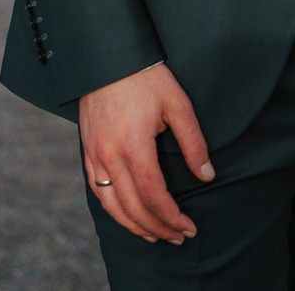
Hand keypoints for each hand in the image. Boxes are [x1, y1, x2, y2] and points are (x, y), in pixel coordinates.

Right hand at [79, 63, 213, 244]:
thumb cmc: (147, 77)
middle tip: (178, 237)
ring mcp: (95, 154)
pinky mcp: (87, 150)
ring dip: (134, 225)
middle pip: (133, 207)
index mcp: (134, 145)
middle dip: (157, 227)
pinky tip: (127, 214)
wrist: (108, 57)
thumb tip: (207, 175)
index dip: (172, 217)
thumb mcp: (178, 104)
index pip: (153, 195)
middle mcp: (110, 155)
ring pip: (112, 205)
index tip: (188, 227)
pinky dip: (113, 209)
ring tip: (155, 235)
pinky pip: (98, 190)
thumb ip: (193, 142)